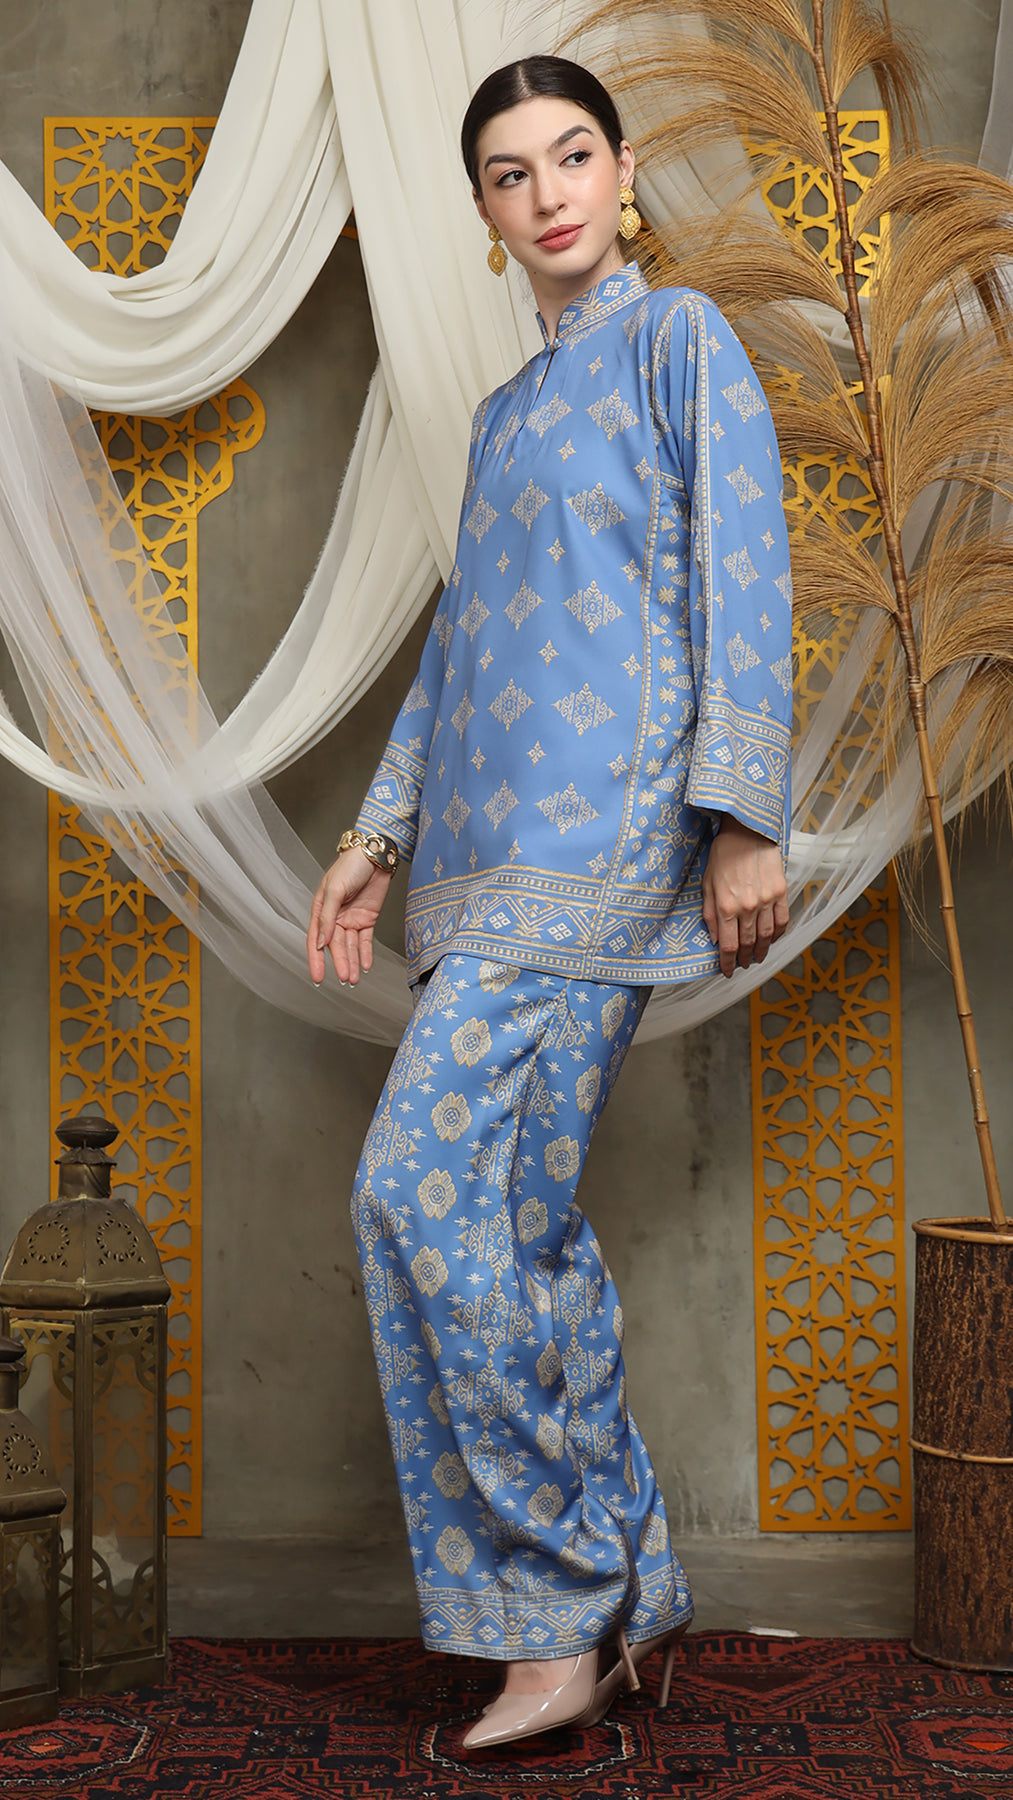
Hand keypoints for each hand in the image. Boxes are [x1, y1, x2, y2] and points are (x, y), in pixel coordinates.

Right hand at [307, 846, 393, 986]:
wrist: (375, 855)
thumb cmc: (350, 866)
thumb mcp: (335, 889)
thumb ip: (328, 917)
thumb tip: (321, 942)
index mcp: (321, 910)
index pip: (316, 939)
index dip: (316, 959)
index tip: (317, 977)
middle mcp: (335, 917)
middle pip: (335, 946)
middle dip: (340, 963)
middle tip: (345, 979)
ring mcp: (352, 919)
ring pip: (350, 946)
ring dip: (352, 962)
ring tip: (355, 979)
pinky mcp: (368, 918)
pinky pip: (365, 940)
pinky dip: (365, 953)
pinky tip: (365, 966)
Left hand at [702, 816, 788, 977]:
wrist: (747, 831)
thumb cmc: (723, 854)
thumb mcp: (707, 884)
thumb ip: (710, 914)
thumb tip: (714, 939)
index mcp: (726, 906)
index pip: (728, 946)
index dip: (728, 963)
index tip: (727, 971)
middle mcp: (748, 907)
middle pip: (748, 944)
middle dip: (744, 959)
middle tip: (743, 965)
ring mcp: (767, 900)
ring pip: (767, 937)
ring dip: (762, 951)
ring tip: (758, 957)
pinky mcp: (781, 892)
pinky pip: (782, 921)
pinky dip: (778, 935)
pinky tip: (773, 939)